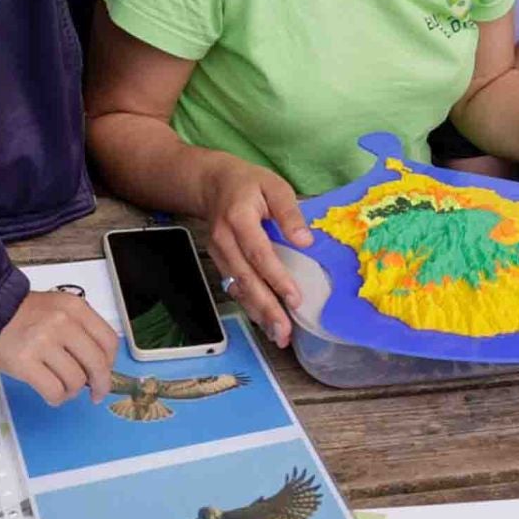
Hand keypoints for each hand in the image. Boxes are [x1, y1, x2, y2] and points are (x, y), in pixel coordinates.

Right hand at [0, 289, 119, 405]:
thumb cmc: (21, 314)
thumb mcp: (57, 308)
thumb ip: (79, 329)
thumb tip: (98, 364)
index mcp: (75, 308)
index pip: (108, 340)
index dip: (110, 363)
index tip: (105, 373)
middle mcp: (63, 323)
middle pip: (97, 364)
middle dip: (100, 384)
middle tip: (95, 394)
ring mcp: (43, 343)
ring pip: (76, 381)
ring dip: (72, 391)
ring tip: (62, 388)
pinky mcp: (25, 363)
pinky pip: (54, 391)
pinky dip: (57, 398)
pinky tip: (52, 394)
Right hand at [199, 153, 311, 348]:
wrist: (212, 183)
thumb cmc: (250, 184)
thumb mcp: (274, 186)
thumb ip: (289, 213)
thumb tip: (306, 241)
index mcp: (238, 219)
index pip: (259, 254)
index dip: (277, 278)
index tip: (295, 299)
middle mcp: (224, 240)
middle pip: (245, 279)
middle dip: (266, 308)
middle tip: (284, 332)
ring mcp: (218, 253)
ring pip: (237, 289)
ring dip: (258, 314)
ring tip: (278, 335)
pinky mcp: (219, 262)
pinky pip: (233, 288)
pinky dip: (249, 306)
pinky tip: (265, 322)